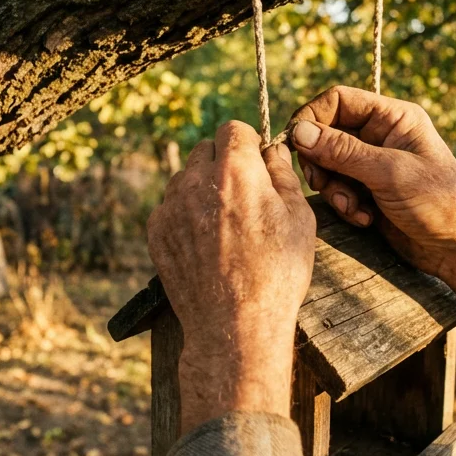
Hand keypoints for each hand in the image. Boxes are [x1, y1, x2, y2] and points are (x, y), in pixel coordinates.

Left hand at [147, 121, 315, 432]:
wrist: (235, 326)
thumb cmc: (277, 273)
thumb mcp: (299, 220)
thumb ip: (284, 175)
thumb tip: (273, 151)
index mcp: (235, 170)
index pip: (233, 129)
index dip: (248, 144)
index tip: (257, 164)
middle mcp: (196, 181)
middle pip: (206, 150)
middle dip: (224, 163)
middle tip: (243, 195)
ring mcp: (171, 207)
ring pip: (186, 178)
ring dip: (203, 189)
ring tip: (225, 225)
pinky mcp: (156, 232)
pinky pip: (170, 207)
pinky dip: (186, 215)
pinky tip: (207, 243)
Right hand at [288, 86, 455, 354]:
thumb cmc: (439, 202)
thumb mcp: (389, 173)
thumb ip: (342, 151)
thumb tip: (299, 132)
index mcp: (393, 117)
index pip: (338, 100)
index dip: (313, 118)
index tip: (296, 144)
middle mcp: (381, 135)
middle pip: (327, 133)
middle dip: (321, 162)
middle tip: (321, 184)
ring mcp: (374, 164)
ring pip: (329, 164)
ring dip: (334, 189)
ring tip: (353, 208)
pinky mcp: (369, 190)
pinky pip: (340, 189)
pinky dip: (344, 204)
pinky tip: (364, 219)